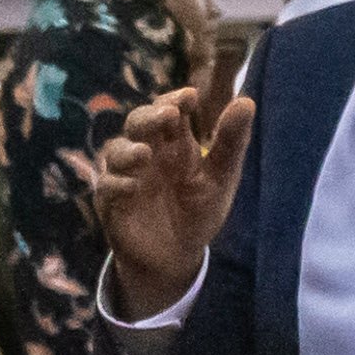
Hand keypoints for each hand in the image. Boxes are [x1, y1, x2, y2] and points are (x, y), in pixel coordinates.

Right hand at [93, 87, 255, 320]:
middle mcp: (146, 152)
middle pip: (138, 123)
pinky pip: (106, 188)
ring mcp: (126, 175)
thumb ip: (230, 144)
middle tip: (168, 115)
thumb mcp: (220, 180)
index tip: (191, 97)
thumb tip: (247, 102)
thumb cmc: (197, 212)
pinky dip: (116, 184)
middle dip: (150, 117)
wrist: (177, 256)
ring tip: (145, 154)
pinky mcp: (111, 203)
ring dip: (129, 150)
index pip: (169, 110)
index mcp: (173, 143)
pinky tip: (132, 187)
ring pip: (115, 151)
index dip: (176, 100)